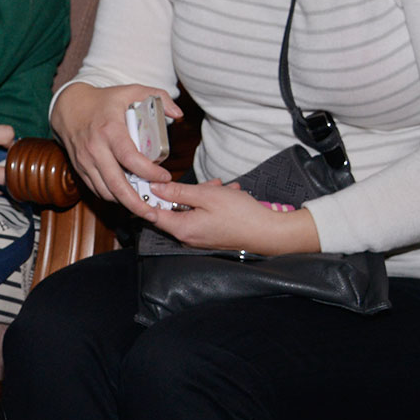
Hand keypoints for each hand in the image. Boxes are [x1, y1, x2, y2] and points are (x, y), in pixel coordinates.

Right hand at [49, 83, 184, 208]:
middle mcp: (95, 148)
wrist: (68, 106)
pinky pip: (96, 189)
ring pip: (106, 191)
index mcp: (110, 130)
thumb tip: (178, 114)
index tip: (164, 177)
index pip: (130, 158)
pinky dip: (112, 197)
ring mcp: (86, 160)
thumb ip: (158, 96)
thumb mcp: (130, 90)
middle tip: (154, 212)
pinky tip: (126, 198)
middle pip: (116, 184)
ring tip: (143, 208)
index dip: (149, 172)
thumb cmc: (103, 100)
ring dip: (125, 203)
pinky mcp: (80, 168)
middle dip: (136, 203)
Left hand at [137, 180, 322, 254]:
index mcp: (181, 228)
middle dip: (187, 192)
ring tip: (223, 188)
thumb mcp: (206, 195)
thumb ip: (177, 191)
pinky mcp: (210, 236)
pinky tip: (227, 195)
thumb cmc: (240, 214)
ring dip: (204, 195)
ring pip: (191, 209)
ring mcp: (199, 238)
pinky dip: (212, 204)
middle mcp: (187, 237)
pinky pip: (203, 216)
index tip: (151, 181)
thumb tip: (154, 188)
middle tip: (207, 184)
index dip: (149, 196)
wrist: (270, 233)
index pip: (151, 212)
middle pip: (173, 209)